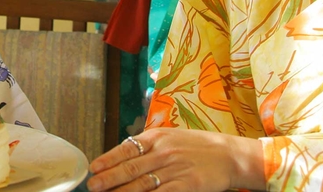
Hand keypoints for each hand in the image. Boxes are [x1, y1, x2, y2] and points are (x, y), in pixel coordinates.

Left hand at [86, 128, 263, 191]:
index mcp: (157, 138)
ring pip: (143, 184)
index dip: (108, 159)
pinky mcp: (186, 186)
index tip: (94, 168)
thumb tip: (124, 154)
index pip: (126, 148)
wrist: (229, 154)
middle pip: (131, 167)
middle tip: (93, 186)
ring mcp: (174, 170)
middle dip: (109, 178)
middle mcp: (163, 153)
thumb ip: (149, 146)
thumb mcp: (171, 137)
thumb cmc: (198, 146)